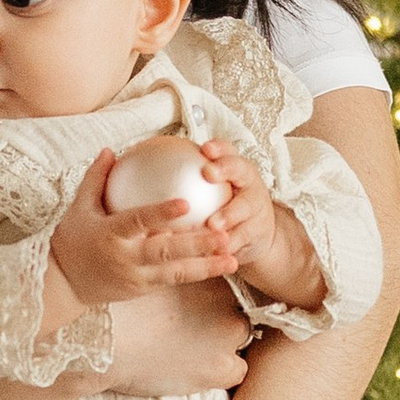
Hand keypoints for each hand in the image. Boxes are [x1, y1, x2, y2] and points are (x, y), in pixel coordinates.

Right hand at [48, 152, 244, 316]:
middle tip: (225, 235)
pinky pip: (172, 281)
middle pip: (165, 253)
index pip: (138, 222)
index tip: (186, 203)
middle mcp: (125, 258)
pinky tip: (218, 267)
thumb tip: (111, 150)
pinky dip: (195, 274)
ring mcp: (135, 278)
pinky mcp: (142, 290)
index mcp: (109, 234)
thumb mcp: (78, 208)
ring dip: (206, 267)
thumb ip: (96, 178)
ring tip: (232, 259)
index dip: (161, 213)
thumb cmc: (71, 241)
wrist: (63, 285)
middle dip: (197, 246)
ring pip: (175, 273)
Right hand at [101, 281, 251, 399]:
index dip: (212, 297)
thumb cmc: (120, 307)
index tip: (195, 308)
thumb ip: (173, 273)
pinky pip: (238, 371)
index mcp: (207, 275)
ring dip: (223, 343)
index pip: (227, 283)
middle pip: (236, 308)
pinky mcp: (220, 368)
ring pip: (240, 338)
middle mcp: (225, 302)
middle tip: (189, 327)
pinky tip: (198, 368)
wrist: (108, 341)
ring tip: (192, 349)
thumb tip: (179, 273)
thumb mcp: (151, 280)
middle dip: (218, 318)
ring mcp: (226, 336)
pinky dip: (223, 371)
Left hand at [194, 141, 323, 310]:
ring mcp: (256, 207)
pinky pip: (241, 238)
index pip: (227, 151)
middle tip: (208, 172)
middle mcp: (248, 183)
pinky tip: (208, 251)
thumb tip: (140, 168)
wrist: (254, 233)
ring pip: (244, 208)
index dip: (218, 148)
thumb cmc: (221, 206)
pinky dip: (226, 244)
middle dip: (225, 168)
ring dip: (228, 214)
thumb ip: (184, 180)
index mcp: (235, 168)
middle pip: (240, 170)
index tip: (204, 149)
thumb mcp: (208, 190)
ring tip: (212, 223)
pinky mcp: (258, 232)